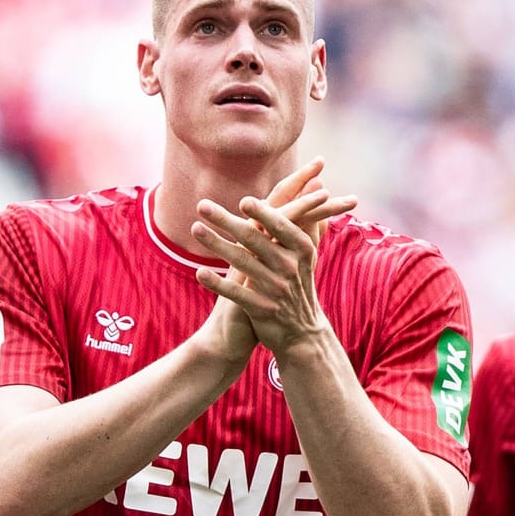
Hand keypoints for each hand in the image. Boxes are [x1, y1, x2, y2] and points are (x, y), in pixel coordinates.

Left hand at [189, 158, 356, 365]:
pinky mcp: (262, 310)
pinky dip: (217, 283)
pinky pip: (236, 294)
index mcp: (302, 251)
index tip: (244, 202)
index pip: (281, 227)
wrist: (302, 332)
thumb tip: (319, 182)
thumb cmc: (298, 285)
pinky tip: (199, 273)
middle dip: (226, 221)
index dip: (263, 215)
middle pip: (255, 240)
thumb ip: (307, 220)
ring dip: (216, 244)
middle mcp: (291, 268)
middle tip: (202, 205)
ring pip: (242, 263)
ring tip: (195, 228)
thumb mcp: (308, 255)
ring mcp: (276, 290)